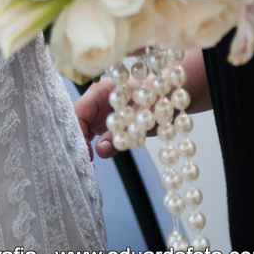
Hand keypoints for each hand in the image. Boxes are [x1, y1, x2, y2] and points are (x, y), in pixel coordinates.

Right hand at [74, 49, 211, 160]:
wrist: (177, 93)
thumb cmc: (161, 97)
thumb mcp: (142, 118)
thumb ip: (120, 133)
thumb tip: (100, 150)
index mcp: (102, 91)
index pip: (77, 112)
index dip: (76, 134)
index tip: (83, 154)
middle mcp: (100, 100)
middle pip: (80, 121)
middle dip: (81, 141)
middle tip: (86, 162)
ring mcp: (106, 111)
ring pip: (90, 130)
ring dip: (90, 145)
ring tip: (91, 161)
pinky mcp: (114, 122)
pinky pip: (103, 135)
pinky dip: (101, 146)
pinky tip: (101, 156)